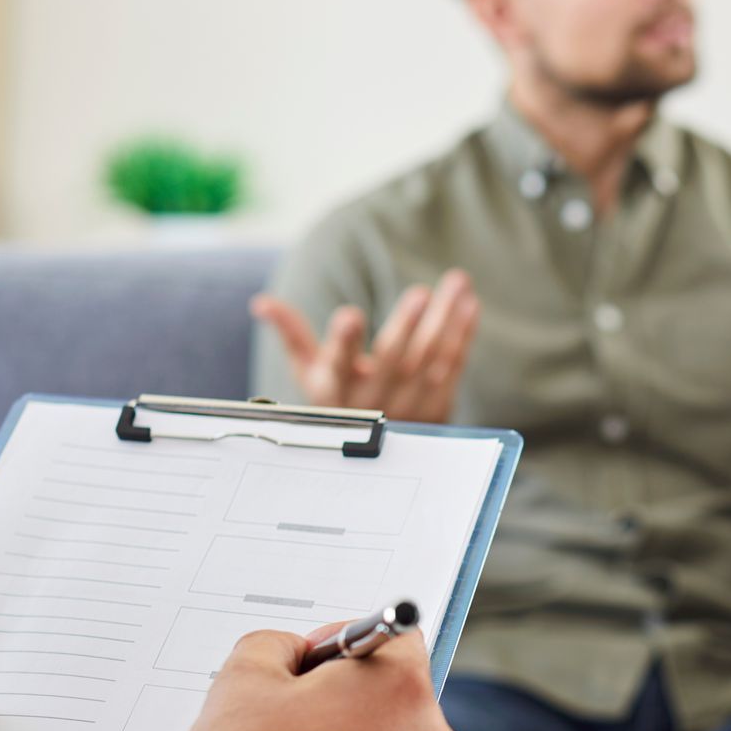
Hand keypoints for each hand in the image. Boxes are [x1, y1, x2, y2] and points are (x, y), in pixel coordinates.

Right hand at [251, 270, 479, 422]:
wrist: (377, 447)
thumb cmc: (338, 397)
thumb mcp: (310, 371)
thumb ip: (292, 334)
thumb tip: (261, 303)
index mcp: (337, 389)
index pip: (338, 365)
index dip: (344, 342)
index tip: (349, 316)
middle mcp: (373, 401)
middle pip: (393, 361)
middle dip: (407, 327)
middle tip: (420, 293)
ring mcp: (409, 406)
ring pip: (429, 360)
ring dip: (446, 321)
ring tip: (456, 282)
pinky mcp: (437, 408)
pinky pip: (452, 369)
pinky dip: (462, 337)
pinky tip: (469, 305)